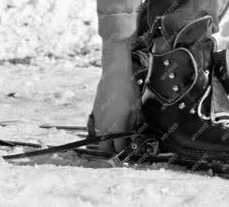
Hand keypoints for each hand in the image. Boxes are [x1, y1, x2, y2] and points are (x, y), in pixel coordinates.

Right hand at [90, 39, 139, 153]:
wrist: (115, 76)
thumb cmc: (128, 91)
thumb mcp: (135, 108)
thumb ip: (132, 125)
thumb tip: (133, 134)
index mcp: (116, 129)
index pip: (118, 150)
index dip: (124, 152)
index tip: (129, 151)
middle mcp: (104, 128)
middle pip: (105, 149)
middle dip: (112, 151)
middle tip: (120, 147)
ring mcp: (97, 121)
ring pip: (97, 140)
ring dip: (105, 141)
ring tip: (114, 138)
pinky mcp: (93, 114)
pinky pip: (93, 129)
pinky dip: (98, 131)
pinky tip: (106, 127)